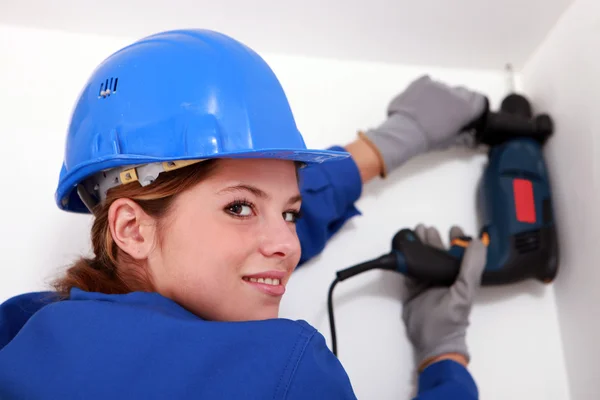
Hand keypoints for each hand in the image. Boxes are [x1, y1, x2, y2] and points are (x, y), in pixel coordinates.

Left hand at [360, 75, 487, 176]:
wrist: (404, 131)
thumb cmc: (428, 140)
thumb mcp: (448, 142)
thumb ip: (461, 136)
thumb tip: (468, 135)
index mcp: (466, 109)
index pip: (479, 100)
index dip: (473, 106)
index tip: (466, 112)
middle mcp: (456, 94)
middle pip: (463, 92)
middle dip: (457, 99)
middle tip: (446, 111)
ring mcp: (439, 85)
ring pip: (445, 87)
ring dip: (440, 95)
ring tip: (428, 107)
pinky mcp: (423, 81)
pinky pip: (428, 81)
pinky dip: (426, 88)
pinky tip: (419, 99)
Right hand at [401, 224, 486, 370]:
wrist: (431, 341)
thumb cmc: (451, 318)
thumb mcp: (465, 291)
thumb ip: (471, 267)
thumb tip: (478, 241)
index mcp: (460, 277)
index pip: (460, 254)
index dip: (458, 240)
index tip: (453, 228)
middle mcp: (444, 277)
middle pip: (438, 253)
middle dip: (433, 239)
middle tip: (425, 228)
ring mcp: (427, 282)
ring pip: (423, 259)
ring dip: (419, 246)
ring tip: (415, 233)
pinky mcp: (412, 288)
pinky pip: (408, 270)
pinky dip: (405, 260)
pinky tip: (403, 251)